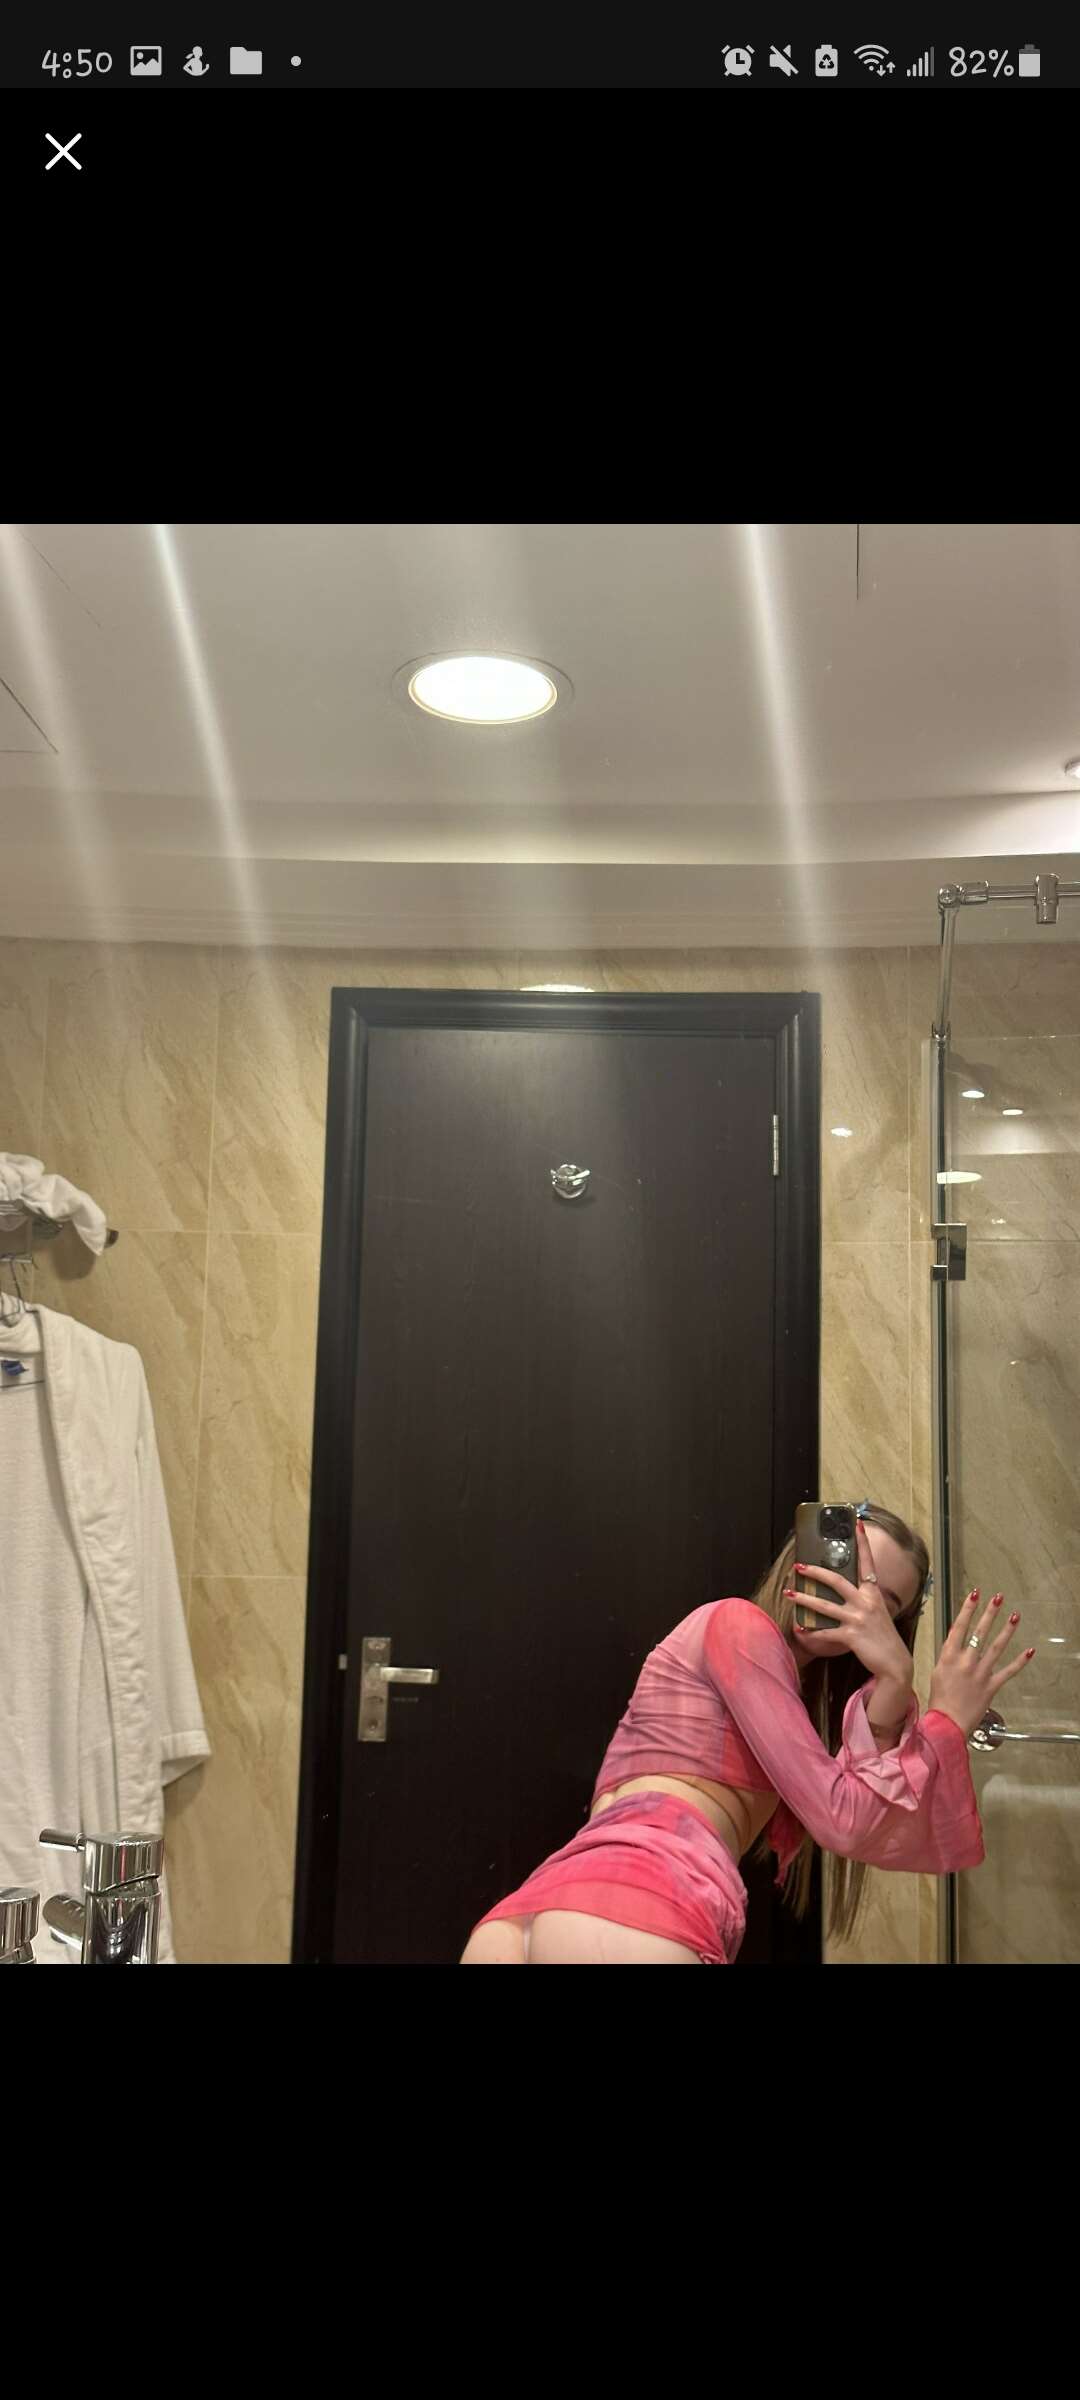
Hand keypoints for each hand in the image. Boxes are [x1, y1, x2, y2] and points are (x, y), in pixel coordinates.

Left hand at [784, 1520, 914, 1685]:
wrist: (896, 1665)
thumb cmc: (885, 1639)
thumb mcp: (879, 1614)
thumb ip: (865, 1602)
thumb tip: (849, 1594)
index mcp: (873, 1594)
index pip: (867, 1564)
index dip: (862, 1544)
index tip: (857, 1524)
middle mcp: (866, 1602)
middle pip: (837, 1581)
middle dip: (816, 1572)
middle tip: (799, 1566)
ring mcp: (859, 1618)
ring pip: (825, 1605)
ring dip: (804, 1599)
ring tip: (789, 1594)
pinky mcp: (852, 1636)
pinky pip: (825, 1633)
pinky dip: (811, 1632)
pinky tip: (799, 1630)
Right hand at [927, 1588, 1033, 1739]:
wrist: (947, 1723)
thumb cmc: (939, 1699)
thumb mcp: (938, 1671)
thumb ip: (948, 1654)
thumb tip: (956, 1636)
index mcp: (949, 1656)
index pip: (960, 1627)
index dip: (967, 1609)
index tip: (975, 1594)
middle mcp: (966, 1661)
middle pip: (980, 1632)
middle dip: (990, 1613)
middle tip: (998, 1598)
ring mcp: (981, 1673)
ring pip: (996, 1647)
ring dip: (1007, 1630)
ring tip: (1015, 1616)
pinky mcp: (992, 1685)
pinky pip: (1008, 1671)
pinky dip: (1020, 1661)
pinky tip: (1029, 1651)